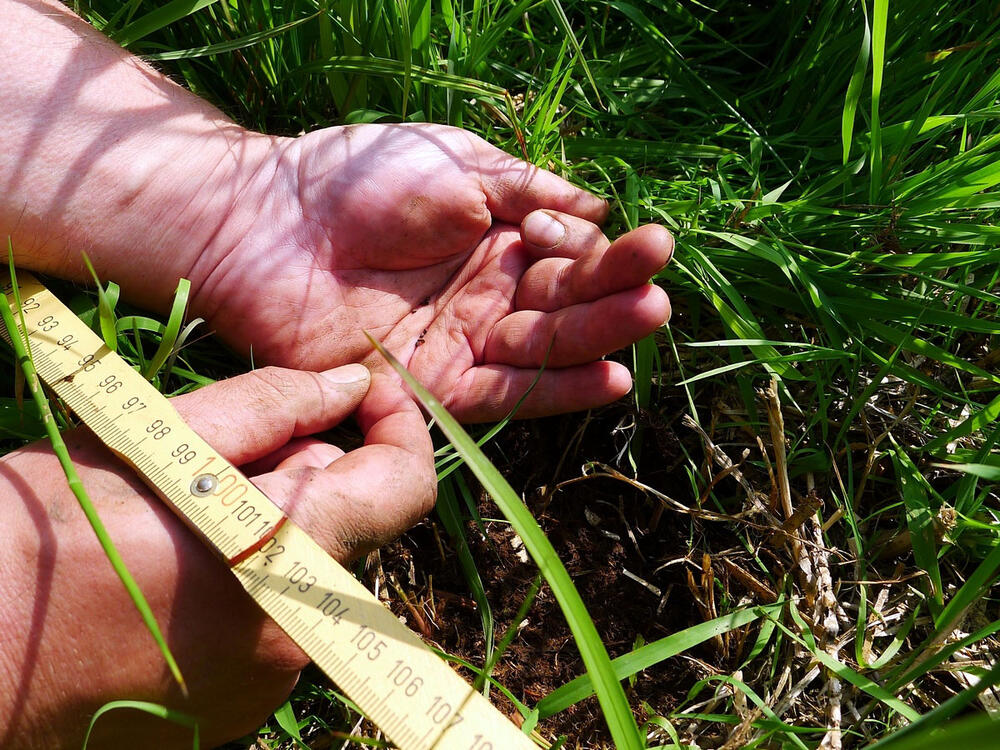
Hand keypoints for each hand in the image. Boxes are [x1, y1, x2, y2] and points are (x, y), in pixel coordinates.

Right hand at [0, 366, 434, 749]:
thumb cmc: (40, 536)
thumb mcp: (155, 443)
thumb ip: (272, 407)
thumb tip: (349, 384)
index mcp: (287, 559)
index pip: (405, 489)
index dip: (399, 428)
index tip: (366, 394)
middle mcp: (298, 636)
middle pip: (350, 527)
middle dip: (309, 479)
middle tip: (218, 461)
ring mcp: (271, 684)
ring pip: (312, 573)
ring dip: (276, 533)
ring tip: (178, 522)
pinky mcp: (241, 710)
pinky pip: (280, 622)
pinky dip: (253, 585)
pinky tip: (176, 575)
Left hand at [188, 124, 672, 421]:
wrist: (266, 222)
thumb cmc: (356, 178)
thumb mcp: (458, 164)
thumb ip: (530, 190)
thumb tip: (598, 210)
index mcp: (496, 241)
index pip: (569, 256)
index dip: (608, 255)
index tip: (649, 244)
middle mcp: (485, 297)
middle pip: (563, 307)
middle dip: (613, 299)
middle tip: (659, 294)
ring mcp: (458, 343)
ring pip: (542, 351)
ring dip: (597, 341)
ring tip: (647, 324)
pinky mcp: (429, 386)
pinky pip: (502, 393)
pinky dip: (554, 389)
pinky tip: (609, 378)